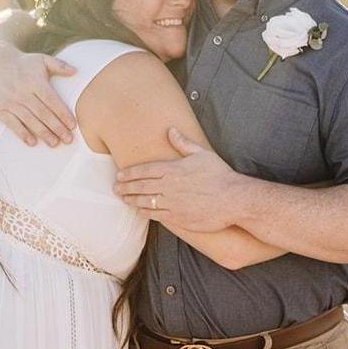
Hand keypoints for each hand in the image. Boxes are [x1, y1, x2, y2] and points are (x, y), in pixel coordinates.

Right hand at [0, 45, 77, 147]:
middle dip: (57, 128)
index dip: (63, 114)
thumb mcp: (41, 59)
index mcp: (34, 81)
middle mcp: (22, 92)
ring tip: (55, 143)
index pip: (51, 100)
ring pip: (29, 120)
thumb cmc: (24, 63)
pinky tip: (33, 142)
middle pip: (42, 113)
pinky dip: (22, 133)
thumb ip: (59, 65)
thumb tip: (76, 71)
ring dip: (43, 133)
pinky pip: (12, 124)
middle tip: (68, 139)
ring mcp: (10, 101)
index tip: (73, 126)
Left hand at [114, 127, 242, 229]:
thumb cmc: (220, 175)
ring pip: (145, 201)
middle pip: (140, 186)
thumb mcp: (202, 154)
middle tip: (115, 188)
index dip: (129, 173)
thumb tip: (171, 130)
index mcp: (172, 169)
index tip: (120, 175)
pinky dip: (145, 212)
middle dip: (125, 187)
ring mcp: (172, 203)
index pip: (144, 170)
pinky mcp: (178, 217)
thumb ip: (183, 143)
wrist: (233, 199)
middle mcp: (169, 186)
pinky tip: (140, 210)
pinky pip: (156, 215)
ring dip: (132, 200)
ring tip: (123, 199)